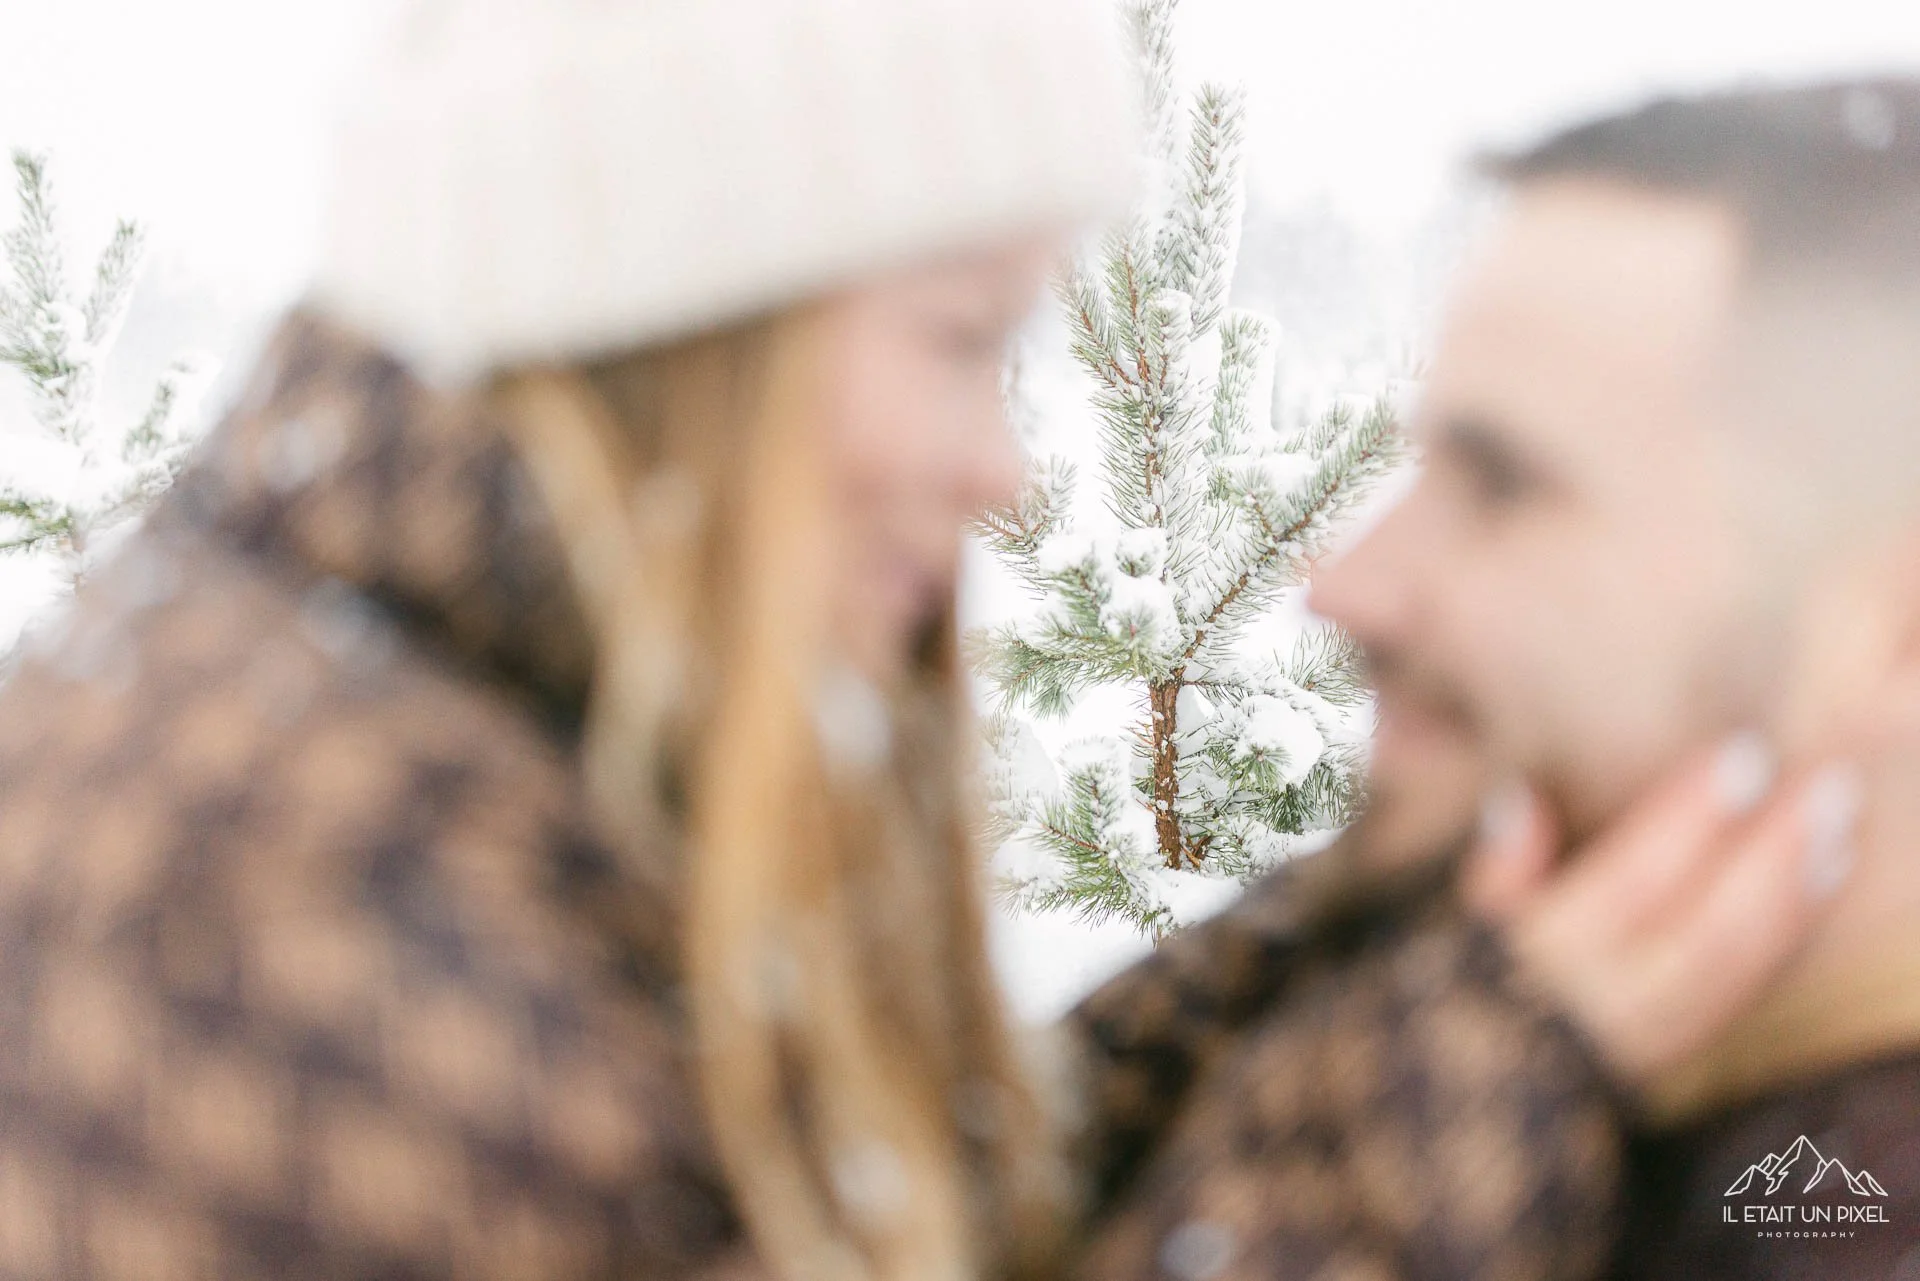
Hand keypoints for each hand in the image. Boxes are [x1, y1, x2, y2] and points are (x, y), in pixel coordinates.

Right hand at [1461, 735, 1862, 1097]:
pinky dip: (1793, 932)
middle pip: (1710, 926)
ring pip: (1742, 962)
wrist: (1493, 1090)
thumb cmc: (1479, 985)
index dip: (1688, 817)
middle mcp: (1615, 999)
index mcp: (1553, 957)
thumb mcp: (1469, 925)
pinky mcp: (1689, 1039)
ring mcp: (1660, 1028)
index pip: (1632, 879)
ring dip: (1799, 894)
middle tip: (1827, 786)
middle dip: (1775, 855)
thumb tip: (1520, 799)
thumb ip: (1499, 868)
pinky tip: (1825, 876)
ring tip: (1841, 827)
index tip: (1742, 755)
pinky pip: (1751, 986)